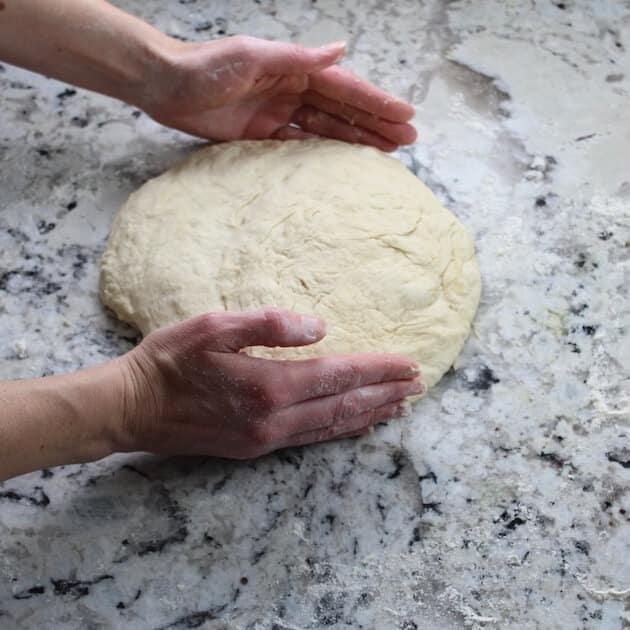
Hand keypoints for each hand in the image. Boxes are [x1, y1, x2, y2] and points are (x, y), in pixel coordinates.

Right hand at [117, 308, 424, 458]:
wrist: (131, 408)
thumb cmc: (168, 361)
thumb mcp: (213, 326)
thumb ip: (269, 324)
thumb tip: (319, 327)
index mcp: (269, 384)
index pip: (339, 375)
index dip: (377, 369)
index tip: (409, 364)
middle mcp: (275, 418)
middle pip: (344, 405)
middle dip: (384, 393)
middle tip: (418, 386)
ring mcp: (266, 438)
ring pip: (332, 427)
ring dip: (369, 414)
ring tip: (399, 406)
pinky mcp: (254, 448)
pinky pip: (311, 439)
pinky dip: (340, 430)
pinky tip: (354, 426)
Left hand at [145, 36, 416, 151]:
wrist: (166, 86)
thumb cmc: (206, 66)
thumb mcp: (253, 55)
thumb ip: (296, 57)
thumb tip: (340, 49)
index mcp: (294, 70)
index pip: (344, 88)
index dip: (375, 103)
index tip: (405, 115)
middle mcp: (292, 91)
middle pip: (342, 110)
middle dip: (375, 124)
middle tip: (407, 141)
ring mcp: (279, 115)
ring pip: (326, 129)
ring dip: (355, 139)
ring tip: (387, 152)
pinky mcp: (262, 135)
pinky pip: (300, 145)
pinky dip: (322, 152)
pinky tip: (343, 162)